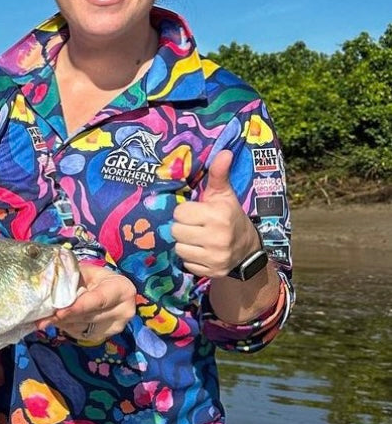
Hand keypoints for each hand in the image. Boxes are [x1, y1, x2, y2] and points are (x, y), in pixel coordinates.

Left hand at [48, 265, 136, 342]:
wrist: (112, 292)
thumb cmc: (96, 278)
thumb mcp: (86, 271)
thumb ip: (71, 277)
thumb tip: (46, 285)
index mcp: (121, 289)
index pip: (97, 301)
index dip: (77, 307)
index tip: (58, 312)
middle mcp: (123, 311)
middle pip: (88, 317)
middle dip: (63, 317)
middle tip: (41, 318)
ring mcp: (115, 327)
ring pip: (82, 328)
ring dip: (61, 323)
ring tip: (44, 318)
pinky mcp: (104, 336)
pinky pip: (80, 334)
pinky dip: (66, 327)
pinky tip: (58, 320)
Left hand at [172, 150, 258, 278]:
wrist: (248, 249)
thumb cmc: (230, 216)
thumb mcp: (224, 195)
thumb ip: (219, 174)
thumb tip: (224, 151)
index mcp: (218, 216)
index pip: (180, 213)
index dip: (186, 212)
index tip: (197, 212)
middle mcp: (217, 238)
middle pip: (176, 231)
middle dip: (184, 227)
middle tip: (196, 226)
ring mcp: (215, 257)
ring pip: (179, 248)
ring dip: (185, 243)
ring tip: (198, 238)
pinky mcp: (211, 272)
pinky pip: (186, 263)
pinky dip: (191, 258)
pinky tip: (202, 251)